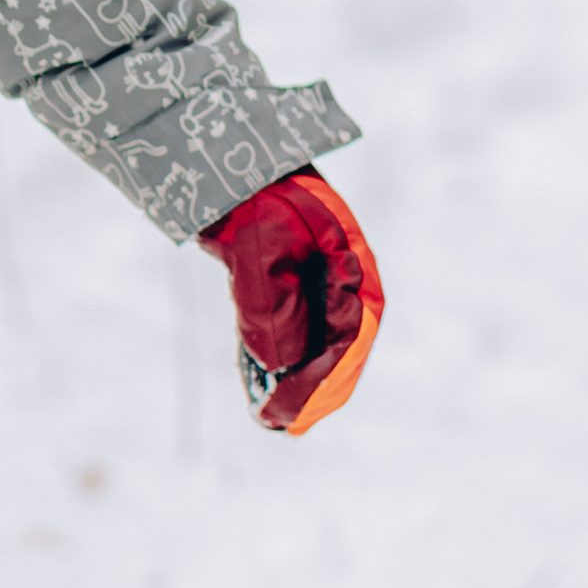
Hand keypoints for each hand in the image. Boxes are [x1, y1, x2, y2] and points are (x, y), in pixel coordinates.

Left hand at [197, 167, 382, 435]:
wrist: (236, 163)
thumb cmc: (256, 199)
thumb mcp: (264, 251)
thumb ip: (272, 308)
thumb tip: (282, 364)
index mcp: (352, 271)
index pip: (348, 341)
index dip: (323, 384)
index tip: (292, 417)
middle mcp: (341, 280)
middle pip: (337, 348)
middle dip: (313, 390)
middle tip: (280, 424)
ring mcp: (316, 280)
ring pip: (315, 341)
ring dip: (297, 378)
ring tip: (269, 414)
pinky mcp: (288, 279)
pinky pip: (291, 327)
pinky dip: (277, 354)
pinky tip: (258, 378)